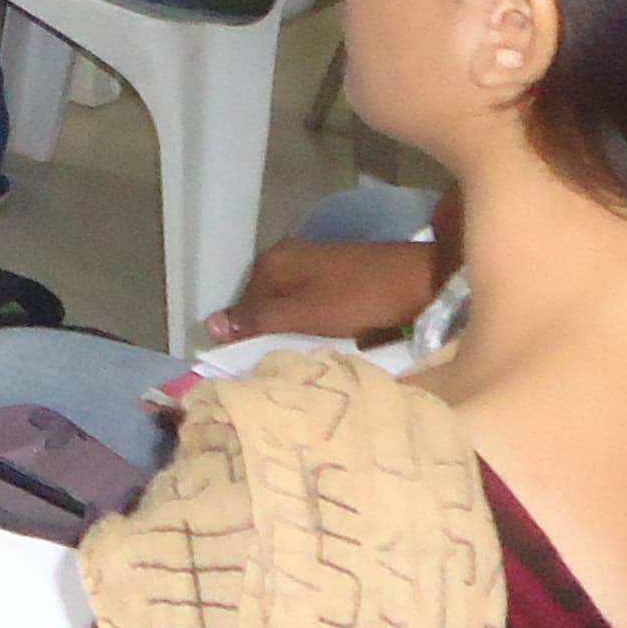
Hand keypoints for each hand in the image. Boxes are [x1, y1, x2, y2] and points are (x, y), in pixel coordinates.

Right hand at [199, 234, 444, 347]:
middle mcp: (285, 257)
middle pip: (262, 307)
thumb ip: (259, 320)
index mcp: (272, 262)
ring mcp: (310, 264)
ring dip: (291, 333)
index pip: (240, 309)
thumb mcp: (306, 314)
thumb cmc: (360, 298)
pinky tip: (323, 343)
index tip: (261, 370)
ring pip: (286, 308)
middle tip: (283, 369)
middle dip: (269, 336)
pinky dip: (311, 325)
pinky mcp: (332, 276)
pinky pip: (307, 306)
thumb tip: (208, 325)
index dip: (245, 340)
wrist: (418, 279)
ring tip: (301, 361)